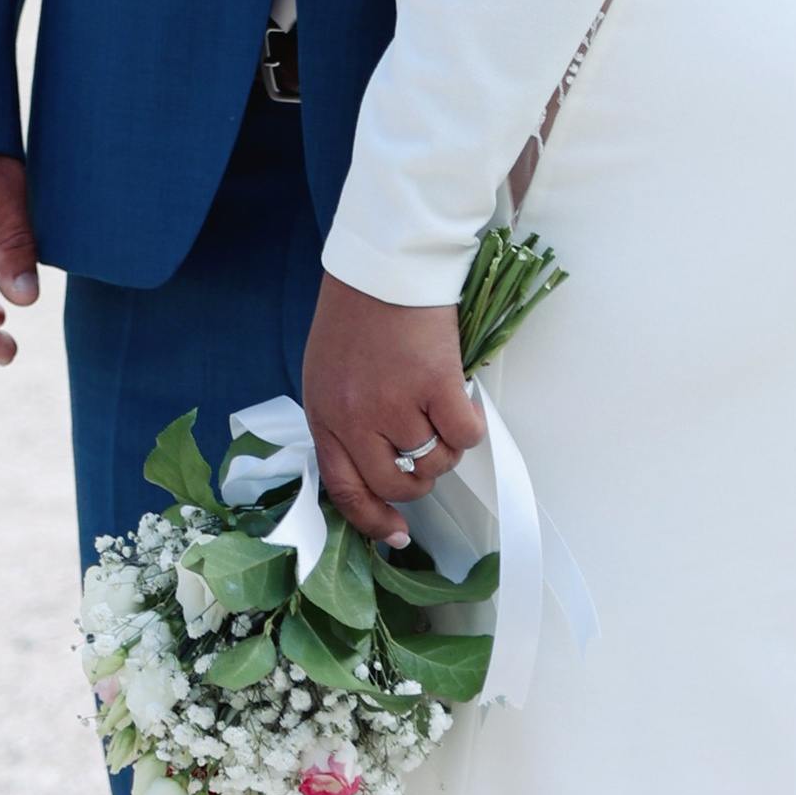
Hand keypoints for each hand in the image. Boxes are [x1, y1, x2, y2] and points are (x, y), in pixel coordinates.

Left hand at [302, 273, 485, 543]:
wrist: (384, 261)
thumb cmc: (356, 311)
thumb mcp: (327, 373)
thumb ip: (343, 421)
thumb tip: (376, 466)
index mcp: (324, 415)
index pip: (345, 491)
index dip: (373, 521)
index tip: (397, 533)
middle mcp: (355, 417)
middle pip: (395, 483)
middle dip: (419, 480)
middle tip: (428, 452)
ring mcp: (394, 402)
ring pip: (434, 461)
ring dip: (446, 446)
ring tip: (442, 409)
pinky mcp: (434, 383)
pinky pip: (464, 435)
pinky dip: (470, 425)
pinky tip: (462, 401)